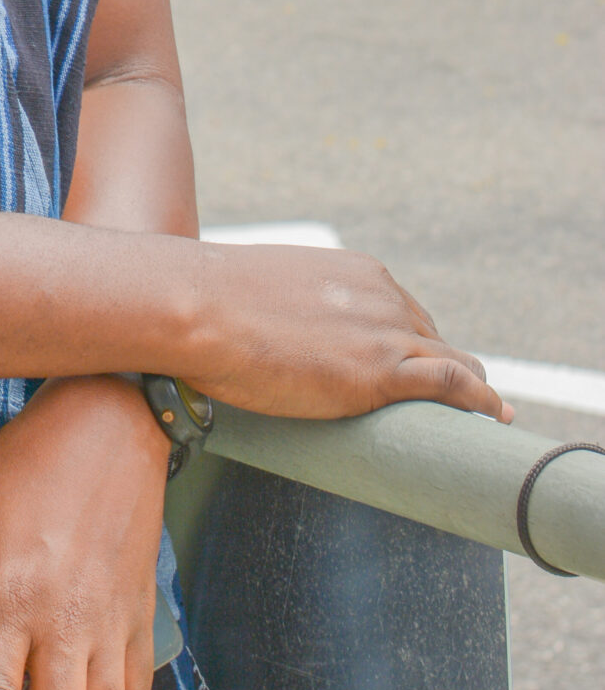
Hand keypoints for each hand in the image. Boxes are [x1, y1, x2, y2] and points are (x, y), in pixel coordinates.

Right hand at [185, 242, 511, 423]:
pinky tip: (494, 417)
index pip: (403, 312)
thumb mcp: (265, 291)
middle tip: (446, 401)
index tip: (415, 366)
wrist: (196, 307)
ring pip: (452, 362)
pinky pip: (454, 385)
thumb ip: (285, 308)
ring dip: (469, 389)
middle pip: (431, 337)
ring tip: (484, 415)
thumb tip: (260, 331)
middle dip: (441, 367)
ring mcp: (385, 331)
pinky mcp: (383, 371)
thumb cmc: (209, 303)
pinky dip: (481, 401)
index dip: (413, 343)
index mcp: (355, 272)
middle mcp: (381, 294)